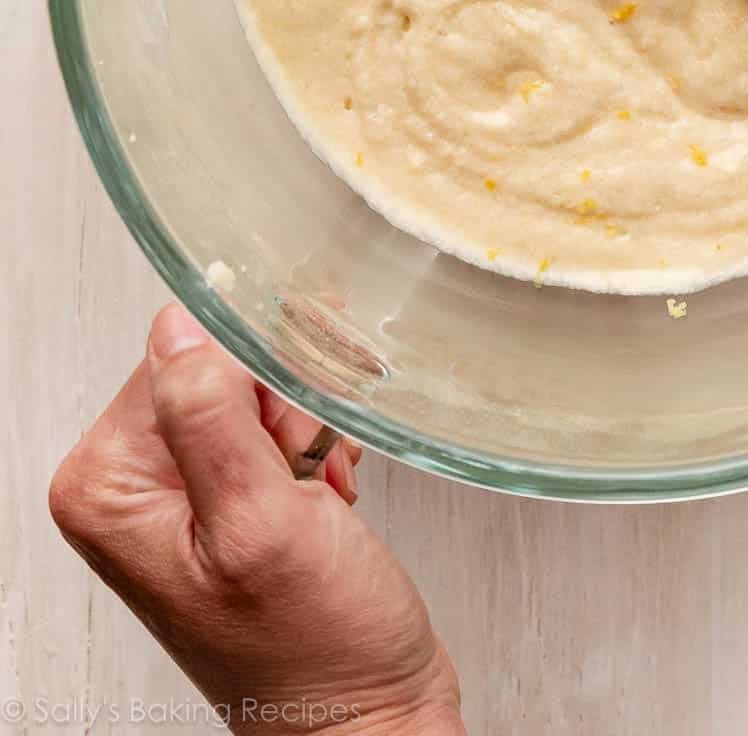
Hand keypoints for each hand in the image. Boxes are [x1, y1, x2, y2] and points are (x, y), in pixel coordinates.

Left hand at [49, 304, 464, 734]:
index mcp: (106, 486)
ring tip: (321, 484)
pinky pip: (271, 422)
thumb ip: (209, 417)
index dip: (253, 374)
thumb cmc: (315, 652)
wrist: (366, 715)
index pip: (179, 350)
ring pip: (252, 386)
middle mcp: (130, 485)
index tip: (293, 425)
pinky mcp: (225, 498)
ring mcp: (178, 492)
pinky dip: (315, 442)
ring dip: (308, 420)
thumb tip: (181, 326)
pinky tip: (326, 489)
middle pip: (215, 362)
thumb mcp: (260, 525)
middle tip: (310, 462)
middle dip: (285, 398)